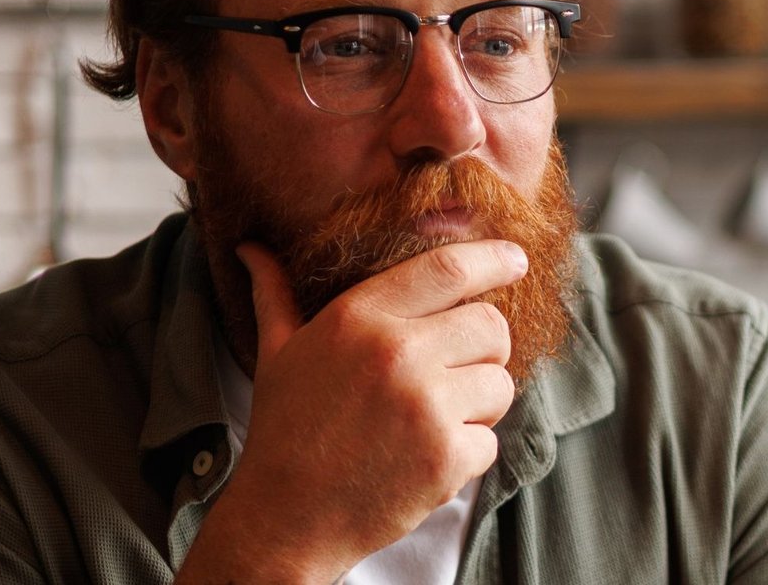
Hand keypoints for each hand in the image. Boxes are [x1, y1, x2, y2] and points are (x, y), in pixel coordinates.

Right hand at [176, 239, 526, 582]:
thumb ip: (276, 294)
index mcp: (360, 318)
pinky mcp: (446, 456)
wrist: (284, 519)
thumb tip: (251, 247)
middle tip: (454, 373)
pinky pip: (491, 440)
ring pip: (500, 383)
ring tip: (432, 420)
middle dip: (486, 348)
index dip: (493, 259)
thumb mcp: (278, 352)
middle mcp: (397, 353)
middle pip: (491, 325)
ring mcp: (425, 406)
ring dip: (479, 404)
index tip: (516, 259)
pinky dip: (467, 454)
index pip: (448, 269)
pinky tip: (424, 460)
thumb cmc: (286, 429)